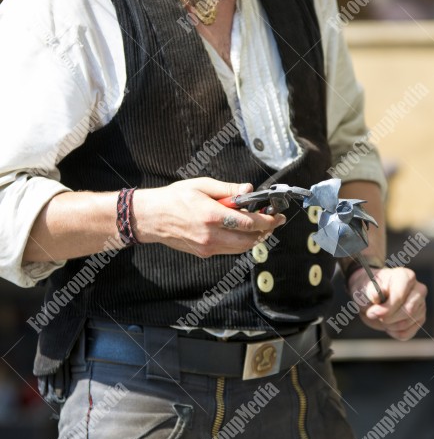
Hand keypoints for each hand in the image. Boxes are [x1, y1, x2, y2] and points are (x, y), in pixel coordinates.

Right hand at [133, 178, 285, 257]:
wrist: (151, 218)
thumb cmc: (174, 198)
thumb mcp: (201, 185)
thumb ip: (228, 189)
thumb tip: (248, 189)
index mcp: (211, 215)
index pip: (249, 223)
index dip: (267, 220)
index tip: (277, 215)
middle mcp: (211, 235)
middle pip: (249, 240)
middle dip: (266, 231)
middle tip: (273, 221)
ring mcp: (207, 247)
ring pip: (241, 248)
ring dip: (255, 238)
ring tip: (261, 226)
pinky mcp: (203, 253)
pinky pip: (229, 250)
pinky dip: (240, 242)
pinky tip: (241, 231)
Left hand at [347, 266, 426, 340]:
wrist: (372, 296)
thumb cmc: (370, 288)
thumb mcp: (366, 286)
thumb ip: (371, 290)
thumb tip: (375, 296)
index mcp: (406, 276)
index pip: (400, 296)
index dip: (386, 308)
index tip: (372, 312)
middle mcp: (418, 290)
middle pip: (408, 311)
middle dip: (388, 317)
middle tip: (372, 314)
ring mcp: (421, 305)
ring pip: (406, 324)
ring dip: (389, 325)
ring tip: (380, 317)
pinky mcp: (419, 319)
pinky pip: (407, 333)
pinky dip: (393, 332)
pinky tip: (388, 324)